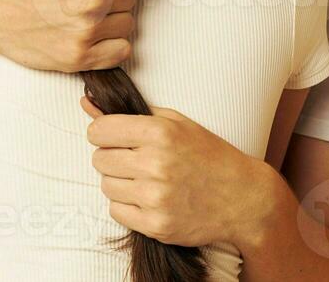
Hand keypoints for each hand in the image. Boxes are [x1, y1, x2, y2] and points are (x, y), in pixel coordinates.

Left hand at [81, 96, 274, 248]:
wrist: (242, 197)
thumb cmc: (208, 154)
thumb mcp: (176, 122)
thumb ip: (130, 112)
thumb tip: (86, 103)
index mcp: (160, 133)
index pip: (99, 130)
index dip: (102, 132)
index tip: (112, 136)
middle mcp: (155, 164)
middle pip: (99, 159)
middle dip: (111, 157)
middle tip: (133, 159)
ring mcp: (156, 197)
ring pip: (106, 186)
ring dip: (119, 182)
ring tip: (143, 178)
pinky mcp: (156, 224)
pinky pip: (117, 211)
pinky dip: (127, 205)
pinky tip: (147, 197)